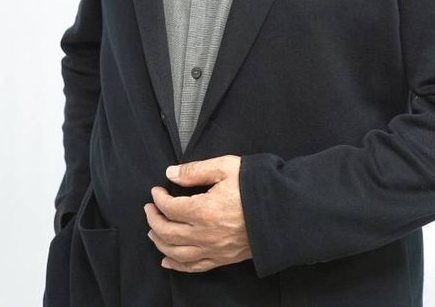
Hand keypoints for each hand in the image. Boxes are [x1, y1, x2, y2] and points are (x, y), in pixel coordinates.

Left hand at [145, 154, 252, 272]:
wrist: (284, 211)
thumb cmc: (257, 187)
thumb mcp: (226, 168)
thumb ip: (195, 171)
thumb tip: (171, 173)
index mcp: (203, 210)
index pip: (169, 208)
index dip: (158, 199)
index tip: (156, 191)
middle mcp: (205, 234)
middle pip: (167, 232)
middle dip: (153, 219)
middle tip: (150, 208)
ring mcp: (213, 249)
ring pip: (176, 252)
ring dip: (160, 242)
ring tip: (153, 231)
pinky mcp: (223, 258)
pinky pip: (194, 267)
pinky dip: (177, 265)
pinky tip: (168, 261)